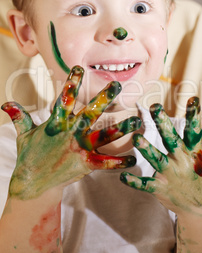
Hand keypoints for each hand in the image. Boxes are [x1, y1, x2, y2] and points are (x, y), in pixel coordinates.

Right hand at [2, 66, 140, 199]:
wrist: (32, 184)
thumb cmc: (29, 157)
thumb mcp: (24, 134)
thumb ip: (20, 116)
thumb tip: (5, 103)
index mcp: (56, 123)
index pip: (64, 98)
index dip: (71, 83)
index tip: (79, 68)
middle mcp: (70, 133)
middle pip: (89, 112)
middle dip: (104, 98)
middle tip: (117, 85)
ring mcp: (79, 148)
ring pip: (103, 135)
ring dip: (121, 128)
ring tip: (138, 120)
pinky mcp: (85, 164)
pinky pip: (105, 162)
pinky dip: (118, 162)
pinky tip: (132, 159)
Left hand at [120, 97, 201, 221]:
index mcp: (193, 152)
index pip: (194, 130)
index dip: (194, 115)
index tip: (193, 99)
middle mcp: (182, 161)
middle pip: (172, 139)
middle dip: (164, 124)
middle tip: (155, 107)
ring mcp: (172, 175)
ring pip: (158, 160)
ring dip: (148, 150)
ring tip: (136, 139)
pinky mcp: (161, 189)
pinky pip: (146, 185)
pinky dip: (134, 182)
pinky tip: (122, 176)